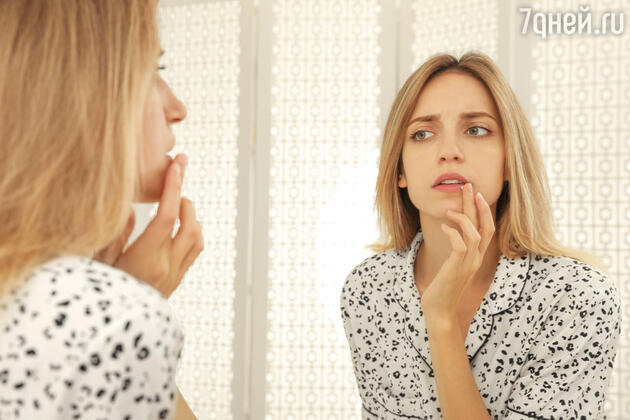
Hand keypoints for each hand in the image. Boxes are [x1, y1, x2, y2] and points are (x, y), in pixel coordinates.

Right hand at [96, 154, 203, 297]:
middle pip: (190, 225)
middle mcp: (166, 267)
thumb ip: (116, 237)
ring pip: (197, 238)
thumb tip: (130, 210)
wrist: (113, 334)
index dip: (172, 187)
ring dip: (192, 217)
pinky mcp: (176, 282)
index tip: (177, 166)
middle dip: (185, 199)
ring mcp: (174, 276)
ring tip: (178, 203)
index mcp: (146, 259)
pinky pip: (194, 252)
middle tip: (176, 182)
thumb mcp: (98, 265)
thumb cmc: (99, 296)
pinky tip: (179, 226)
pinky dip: (192, 233)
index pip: (167, 216)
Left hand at [419, 182, 494, 320]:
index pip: (487, 228)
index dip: (483, 210)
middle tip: (468, 186)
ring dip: (464, 218)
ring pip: (475, 234)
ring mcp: (469, 264)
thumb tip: (449, 230)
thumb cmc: (442, 287)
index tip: (475, 194)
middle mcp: (476, 259)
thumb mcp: (451, 265)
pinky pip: (461, 246)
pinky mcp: (457, 269)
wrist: (439, 311)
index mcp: (476, 256)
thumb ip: (454, 250)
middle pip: (485, 226)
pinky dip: (453, 233)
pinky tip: (443, 227)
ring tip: (450, 209)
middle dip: (476, 204)